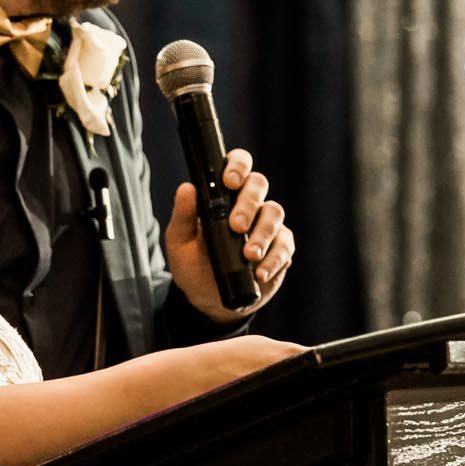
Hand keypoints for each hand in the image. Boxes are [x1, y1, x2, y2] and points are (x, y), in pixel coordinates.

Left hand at [165, 148, 294, 323]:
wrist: (207, 298)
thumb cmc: (192, 263)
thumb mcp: (179, 241)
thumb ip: (182, 216)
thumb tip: (186, 188)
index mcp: (224, 194)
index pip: (237, 166)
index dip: (238, 166)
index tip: (229, 182)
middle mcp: (248, 204)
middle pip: (259, 185)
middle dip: (249, 203)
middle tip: (236, 226)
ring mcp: (266, 225)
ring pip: (275, 213)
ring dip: (263, 233)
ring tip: (249, 255)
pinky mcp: (280, 249)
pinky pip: (285, 246)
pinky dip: (273, 259)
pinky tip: (260, 272)